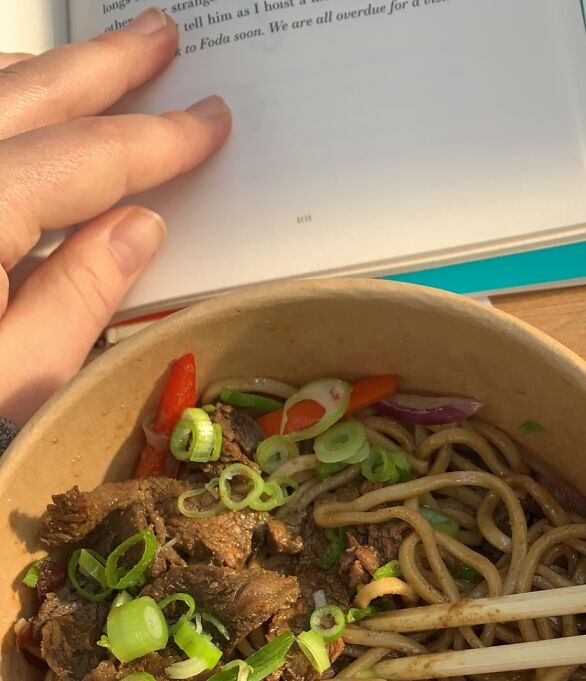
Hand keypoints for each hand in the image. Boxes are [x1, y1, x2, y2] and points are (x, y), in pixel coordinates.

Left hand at [0, 7, 231, 426]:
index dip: (157, 140)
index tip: (209, 120)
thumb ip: (77, 300)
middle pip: (23, 94)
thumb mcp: (9, 382)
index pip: (85, 157)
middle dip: (99, 65)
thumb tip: (138, 227)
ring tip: (87, 68)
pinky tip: (0, 108)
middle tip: (158, 36)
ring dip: (35, 74)